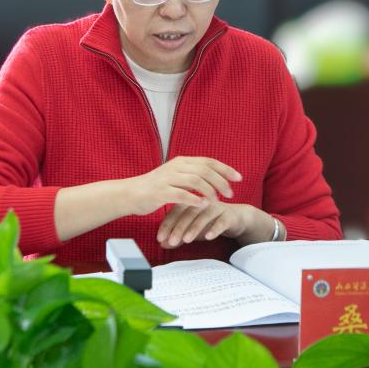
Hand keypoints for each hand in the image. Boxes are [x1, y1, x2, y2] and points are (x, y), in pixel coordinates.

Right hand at [125, 156, 241, 216]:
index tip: (239, 178)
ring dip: (210, 191)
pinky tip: (203, 205)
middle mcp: (176, 167)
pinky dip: (194, 199)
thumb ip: (191, 176)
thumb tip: (212, 179)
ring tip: (218, 201)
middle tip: (231, 193)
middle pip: (205, 170)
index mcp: (181, 162)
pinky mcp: (161, 192)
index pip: (208, 161)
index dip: (225, 169)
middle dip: (221, 181)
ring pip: (195, 181)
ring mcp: (168, 178)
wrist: (129, 194)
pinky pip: (182, 194)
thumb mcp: (174, 177)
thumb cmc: (153, 188)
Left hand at [157, 201, 254, 248]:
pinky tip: (209, 237)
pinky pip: (222, 221)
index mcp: (191, 203)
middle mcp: (203, 203)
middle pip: (188, 213)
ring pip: (203, 216)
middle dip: (178, 228)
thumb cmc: (211, 222)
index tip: (159, 238)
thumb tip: (162, 244)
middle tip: (171, 241)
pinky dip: (215, 229)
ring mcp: (217, 208)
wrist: (237, 218)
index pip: (175, 211)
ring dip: (194, 228)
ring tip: (186, 240)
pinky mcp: (229, 215)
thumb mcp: (193, 230)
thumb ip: (178, 236)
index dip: (167, 224)